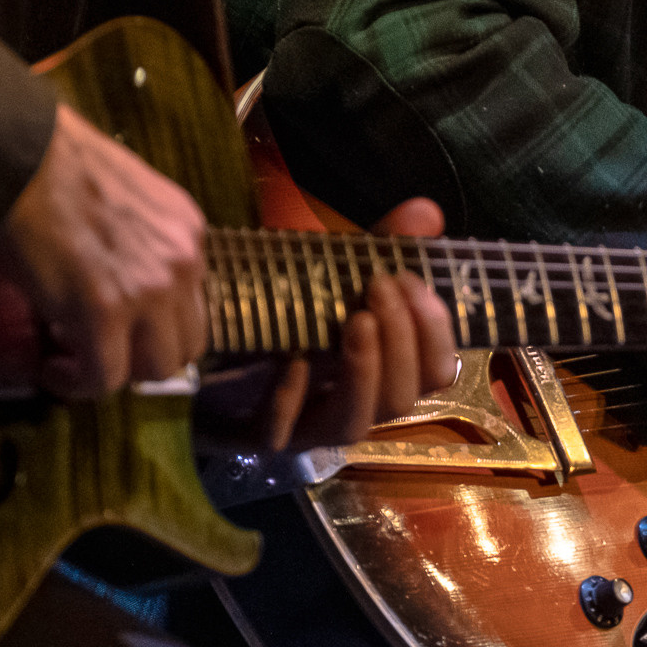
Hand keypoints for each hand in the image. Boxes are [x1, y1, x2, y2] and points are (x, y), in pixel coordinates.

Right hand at [0, 103, 207, 396]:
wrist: (14, 152)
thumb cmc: (53, 163)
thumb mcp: (125, 197)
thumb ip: (139, 240)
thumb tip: (114, 277)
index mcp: (187, 231)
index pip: (192, 303)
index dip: (156, 325)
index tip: (122, 329)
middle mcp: (182, 262)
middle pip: (186, 344)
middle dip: (143, 357)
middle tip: (102, 351)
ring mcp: (149, 291)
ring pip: (155, 369)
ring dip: (116, 373)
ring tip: (76, 361)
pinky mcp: (104, 312)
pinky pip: (103, 375)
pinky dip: (79, 384)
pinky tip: (54, 372)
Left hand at [249, 199, 459, 450]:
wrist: (211, 347)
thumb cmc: (289, 310)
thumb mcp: (338, 271)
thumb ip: (384, 245)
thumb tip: (427, 211)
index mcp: (384, 374)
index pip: (435, 373)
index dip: (434, 333)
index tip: (414, 282)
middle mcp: (356, 407)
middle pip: (401, 400)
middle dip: (400, 342)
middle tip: (381, 287)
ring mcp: (309, 428)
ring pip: (354, 424)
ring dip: (363, 371)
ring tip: (357, 320)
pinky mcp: (259, 435)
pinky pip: (282, 430)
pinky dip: (291, 396)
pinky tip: (294, 360)